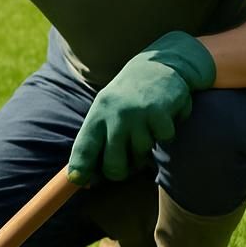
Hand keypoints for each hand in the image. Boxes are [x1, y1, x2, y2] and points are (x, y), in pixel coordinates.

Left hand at [68, 32, 215, 184]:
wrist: (157, 65)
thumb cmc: (128, 98)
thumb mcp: (106, 112)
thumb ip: (97, 142)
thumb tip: (84, 179)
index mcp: (97, 115)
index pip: (84, 149)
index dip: (80, 169)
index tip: (79, 181)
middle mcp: (114, 115)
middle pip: (114, 166)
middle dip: (121, 171)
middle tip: (128, 162)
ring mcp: (137, 115)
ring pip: (142, 156)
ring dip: (147, 149)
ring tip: (146, 128)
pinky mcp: (160, 114)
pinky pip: (163, 140)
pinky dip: (166, 133)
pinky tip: (162, 117)